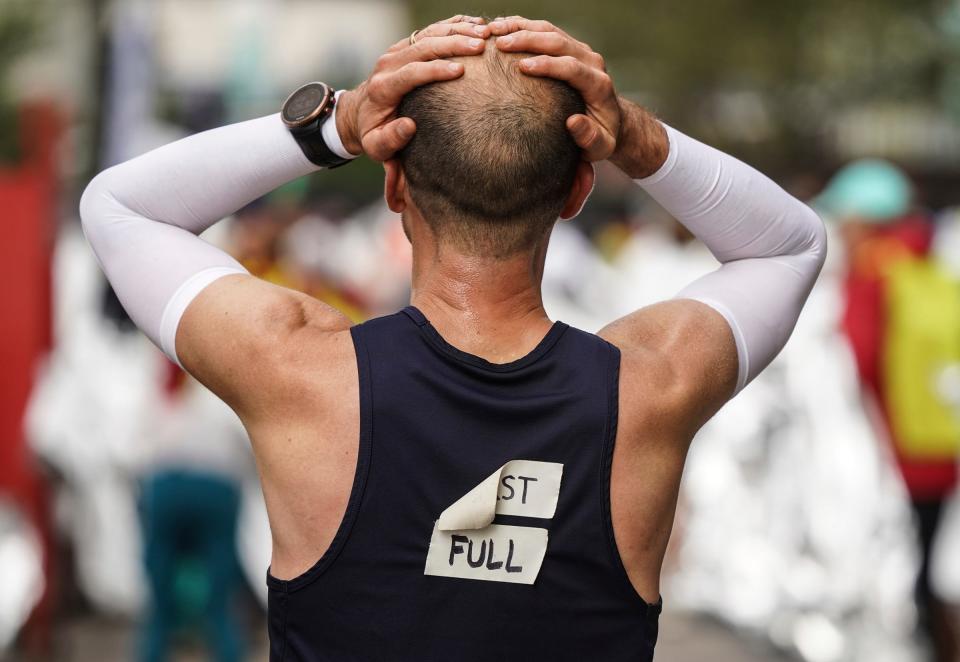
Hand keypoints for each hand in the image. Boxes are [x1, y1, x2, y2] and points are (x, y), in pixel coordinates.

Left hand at [337, 16, 490, 160]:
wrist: (362, 112)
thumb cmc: (375, 133)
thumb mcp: (376, 146)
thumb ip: (390, 140)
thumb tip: (409, 126)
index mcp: (382, 88)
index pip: (411, 72)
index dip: (435, 69)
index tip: (460, 71)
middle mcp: (388, 64)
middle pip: (422, 47)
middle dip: (453, 44)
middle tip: (481, 46)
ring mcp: (396, 52)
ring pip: (428, 34)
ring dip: (457, 31)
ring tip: (484, 34)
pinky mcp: (405, 46)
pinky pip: (431, 31)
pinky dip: (453, 25)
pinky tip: (475, 25)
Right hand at [489, 17, 619, 161]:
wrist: (610, 120)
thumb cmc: (600, 137)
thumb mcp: (600, 146)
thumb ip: (590, 138)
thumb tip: (573, 122)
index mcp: (599, 85)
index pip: (572, 68)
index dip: (548, 64)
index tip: (522, 66)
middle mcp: (592, 62)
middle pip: (559, 42)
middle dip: (529, 40)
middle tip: (500, 44)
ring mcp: (581, 51)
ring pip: (550, 30)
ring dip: (521, 28)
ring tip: (494, 31)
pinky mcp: (570, 47)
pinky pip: (546, 31)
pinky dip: (523, 26)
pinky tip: (501, 29)